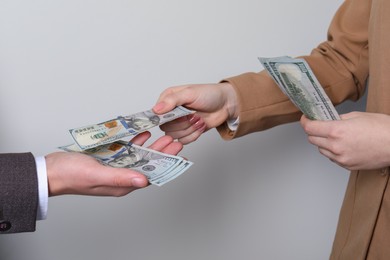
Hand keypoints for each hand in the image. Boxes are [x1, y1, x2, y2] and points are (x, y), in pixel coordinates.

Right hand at [46, 132, 182, 195]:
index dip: (165, 164)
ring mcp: (114, 167)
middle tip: (175, 140)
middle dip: (162, 152)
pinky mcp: (107, 159)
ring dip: (152, 146)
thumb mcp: (98, 175)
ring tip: (164, 135)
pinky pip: (126, 150)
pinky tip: (143, 134)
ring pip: (139, 156)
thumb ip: (121, 177)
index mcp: (121, 185)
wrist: (50, 171)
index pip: (150, 175)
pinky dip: (135, 142)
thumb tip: (145, 180)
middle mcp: (121, 177)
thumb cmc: (71, 175)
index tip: (177, 153)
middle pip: (147, 164)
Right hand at [153, 83, 237, 143]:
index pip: (157, 114)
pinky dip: (194, 135)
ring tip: (199, 119)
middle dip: (183, 123)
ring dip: (190, 129)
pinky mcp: (187, 132)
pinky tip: (200, 125)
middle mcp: (171, 112)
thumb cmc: (209, 94)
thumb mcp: (190, 93)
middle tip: (194, 115)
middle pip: (166, 127)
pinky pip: (184, 140)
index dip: (167, 118)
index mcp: (168, 99)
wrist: (225, 104)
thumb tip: (156, 109)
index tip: (179, 116)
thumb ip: (172, 101)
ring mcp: (179, 123)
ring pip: (175, 135)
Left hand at [300, 112, 389, 169]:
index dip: (305, 121)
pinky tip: (344, 145)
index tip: (306, 118)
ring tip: (336, 136)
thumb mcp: (357, 116)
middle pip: (312, 139)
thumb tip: (327, 119)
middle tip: (320, 125)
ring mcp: (341, 158)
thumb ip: (338, 118)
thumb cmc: (382, 129)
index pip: (309, 128)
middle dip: (314, 131)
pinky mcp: (347, 166)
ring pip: (321, 150)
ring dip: (323, 142)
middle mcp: (336, 146)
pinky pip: (332, 158)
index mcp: (336, 131)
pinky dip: (333, 151)